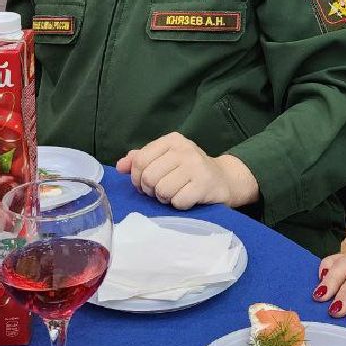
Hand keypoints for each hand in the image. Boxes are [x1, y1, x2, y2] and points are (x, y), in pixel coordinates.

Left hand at [115, 131, 259, 209]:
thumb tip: (120, 167)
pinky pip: (177, 201)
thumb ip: (141, 160)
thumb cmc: (190, 170)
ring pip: (162, 190)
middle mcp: (184, 149)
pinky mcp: (204, 184)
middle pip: (149, 177)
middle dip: (151, 190)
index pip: (140, 160)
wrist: (225, 179)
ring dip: (165, 198)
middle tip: (161, 192)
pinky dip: (179, 205)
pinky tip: (188, 198)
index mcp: (172, 140)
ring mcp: (195, 166)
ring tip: (175, 194)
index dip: (137, 178)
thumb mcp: (166, 159)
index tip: (146, 185)